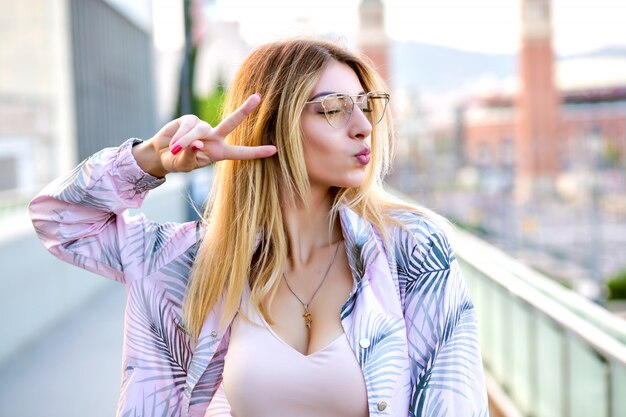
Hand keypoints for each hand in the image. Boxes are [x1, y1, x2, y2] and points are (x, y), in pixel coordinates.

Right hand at [133, 94, 276, 176]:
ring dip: (186, 141)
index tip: (274, 150)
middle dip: (245, 110)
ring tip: (175, 149)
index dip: (256, 152)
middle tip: (258, 97)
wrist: (160, 154)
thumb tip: (196, 143)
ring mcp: (203, 127)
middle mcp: (215, 137)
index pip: (241, 153)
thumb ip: (191, 156)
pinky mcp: (190, 119)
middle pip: (232, 122)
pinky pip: (187, 125)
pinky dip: (179, 135)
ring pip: (199, 130)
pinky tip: (173, 142)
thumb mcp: (184, 165)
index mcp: (219, 152)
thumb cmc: (177, 162)